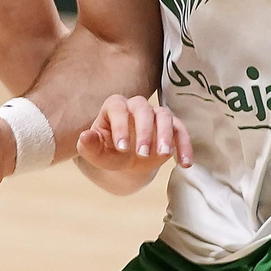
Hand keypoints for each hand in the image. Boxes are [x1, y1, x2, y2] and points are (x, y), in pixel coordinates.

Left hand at [76, 94, 191, 174]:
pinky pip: (182, 130)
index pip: (117, 108)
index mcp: (114, 107)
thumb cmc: (109, 152)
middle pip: (143, 109)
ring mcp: (156, 114)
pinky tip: (185, 164)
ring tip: (164, 155)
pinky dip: (185, 146)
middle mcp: (136, 106)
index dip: (120, 126)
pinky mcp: (172, 126)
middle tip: (143, 154)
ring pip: (164, 115)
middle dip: (144, 130)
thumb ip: (88, 145)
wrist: (127, 161)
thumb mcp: (96, 153)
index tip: (122, 149)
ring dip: (166, 135)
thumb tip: (85, 136)